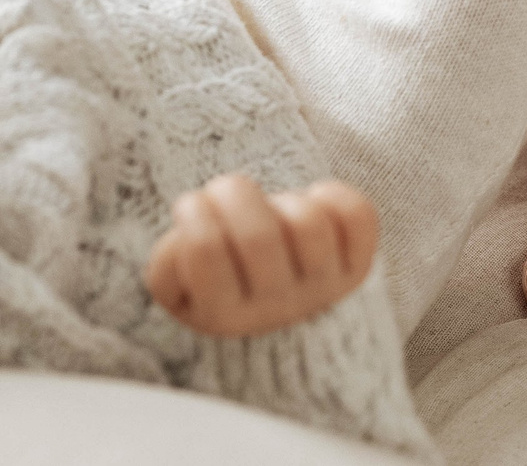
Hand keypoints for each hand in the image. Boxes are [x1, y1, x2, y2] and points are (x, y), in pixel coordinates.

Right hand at [147, 176, 379, 337]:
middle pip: (257, 235)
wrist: (283, 334)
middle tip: (224, 193)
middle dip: (232, 192)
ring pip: (308, 223)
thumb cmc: (221, 287)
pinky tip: (310, 204)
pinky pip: (357, 217)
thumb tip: (189, 236)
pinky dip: (333, 195)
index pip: (204, 250)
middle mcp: (275, 309)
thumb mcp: (178, 287)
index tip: (193, 206)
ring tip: (271, 211)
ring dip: (283, 200)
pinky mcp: (356, 268)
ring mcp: (322, 290)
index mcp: (221, 315)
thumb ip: (169, 264)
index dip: (193, 210)